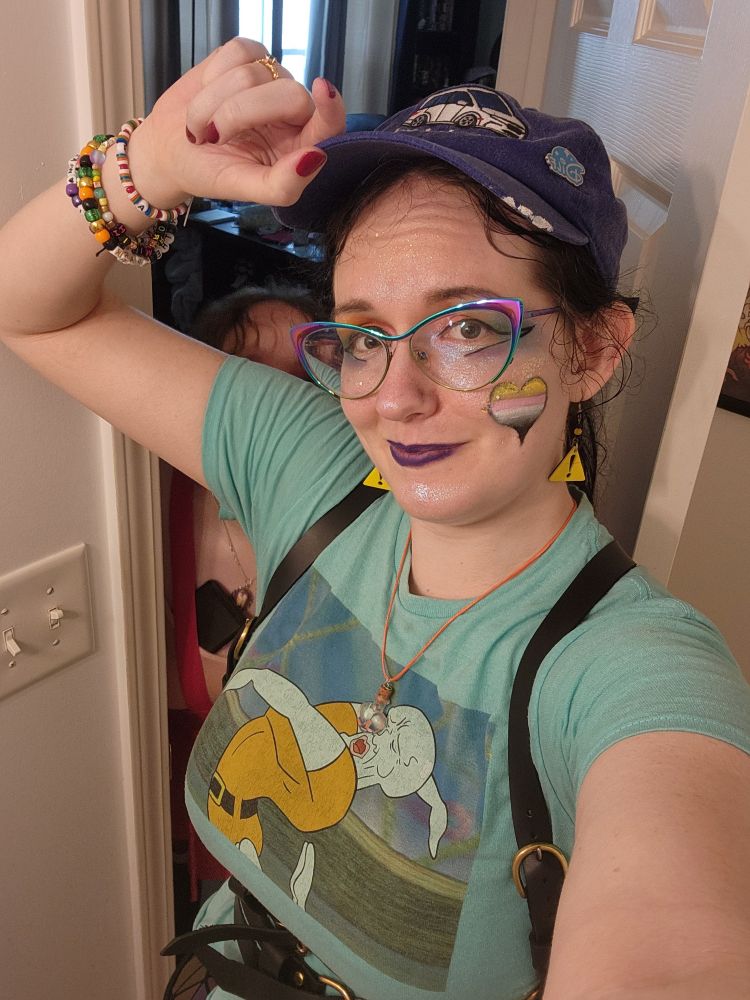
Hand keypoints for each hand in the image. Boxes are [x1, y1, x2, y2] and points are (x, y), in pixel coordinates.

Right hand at [128, 38, 345, 210]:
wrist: (170, 149)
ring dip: (214, 103)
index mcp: (301, 147)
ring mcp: (272, 81)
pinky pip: (238, 52)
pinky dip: (213, 76)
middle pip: (288, 94)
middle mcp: (292, 112)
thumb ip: (281, 184)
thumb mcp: (242, 188)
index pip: (330, 124)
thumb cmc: (208, 173)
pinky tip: (207, 97)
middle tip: (215, 136)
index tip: (323, 90)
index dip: (331, 107)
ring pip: (255, 74)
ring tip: (205, 126)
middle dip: (240, 114)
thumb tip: (315, 158)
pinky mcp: (249, 57)